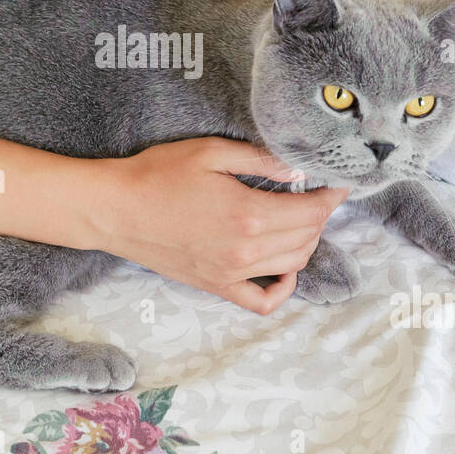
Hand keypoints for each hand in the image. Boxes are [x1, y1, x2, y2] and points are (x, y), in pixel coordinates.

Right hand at [89, 137, 350, 314]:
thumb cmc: (158, 174)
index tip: (339, 182)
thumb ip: (260, 161)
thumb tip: (299, 171)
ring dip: (306, 243)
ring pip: (292, 265)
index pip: (312, 211)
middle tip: (316, 195)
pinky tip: (283, 268)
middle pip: (307, 238)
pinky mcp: (215, 286)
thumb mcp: (212, 152)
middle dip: (320, 215)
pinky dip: (282, 289)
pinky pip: (261, 301)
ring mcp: (231, 273)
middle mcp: (246, 250)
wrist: (115, 209)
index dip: (332, 195)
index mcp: (249, 214)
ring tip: (300, 220)